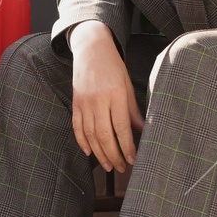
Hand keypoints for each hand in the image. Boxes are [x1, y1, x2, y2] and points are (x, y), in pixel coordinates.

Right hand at [68, 22, 144, 172]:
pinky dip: (82, 142)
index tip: (132, 159)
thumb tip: (141, 130)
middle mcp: (98, 100)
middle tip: (120, 168)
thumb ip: (133, 109)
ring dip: (99, 153)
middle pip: (105, 135)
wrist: (91, 48)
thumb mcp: (127, 85)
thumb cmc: (113, 66)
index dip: (127, 147)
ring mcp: (84, 102)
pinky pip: (77, 127)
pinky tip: (89, 152)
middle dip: (113, 155)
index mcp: (115, 94)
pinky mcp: (75, 103)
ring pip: (90, 135)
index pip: (121, 127)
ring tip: (108, 165)